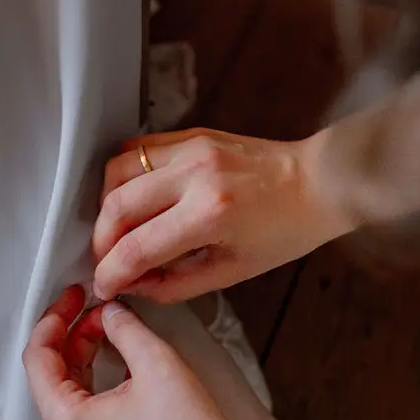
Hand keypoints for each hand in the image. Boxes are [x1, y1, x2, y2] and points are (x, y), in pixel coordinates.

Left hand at [23, 287, 278, 419]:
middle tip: (97, 310)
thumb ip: (124, 328)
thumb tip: (110, 312)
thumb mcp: (156, 363)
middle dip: (71, 337)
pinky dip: (97, 382)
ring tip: (109, 330)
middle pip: (51, 378)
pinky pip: (88, 414)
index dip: (53, 319)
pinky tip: (120, 363)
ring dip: (84, 358)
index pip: (37, 359)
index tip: (73, 296)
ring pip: (70, 395)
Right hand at [92, 130, 351, 302]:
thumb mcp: (232, 272)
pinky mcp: (192, 135)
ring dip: (106, 205)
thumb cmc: (287, 229)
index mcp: (210, 213)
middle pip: (116, 206)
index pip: (136, 247)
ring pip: (117, 170)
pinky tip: (132, 199)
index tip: (105, 285)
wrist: (319, 184)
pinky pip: (138, 150)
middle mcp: (196, 174)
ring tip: (117, 230)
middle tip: (106, 261)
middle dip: (101, 241)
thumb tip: (134, 285)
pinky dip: (124, 177)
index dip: (111, 272)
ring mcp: (192, 147)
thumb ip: (175, 284)